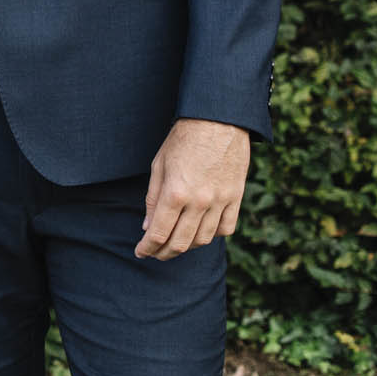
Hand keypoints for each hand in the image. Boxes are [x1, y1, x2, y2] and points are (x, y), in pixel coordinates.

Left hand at [136, 118, 250, 259]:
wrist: (218, 121)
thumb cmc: (183, 140)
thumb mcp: (158, 166)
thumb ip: (153, 199)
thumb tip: (148, 227)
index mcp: (175, 193)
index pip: (159, 233)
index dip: (147, 247)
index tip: (141, 252)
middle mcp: (199, 202)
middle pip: (180, 243)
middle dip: (163, 253)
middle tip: (155, 253)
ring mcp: (220, 201)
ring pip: (204, 239)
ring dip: (187, 246)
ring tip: (175, 243)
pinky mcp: (236, 198)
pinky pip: (226, 228)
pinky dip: (213, 235)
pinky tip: (201, 231)